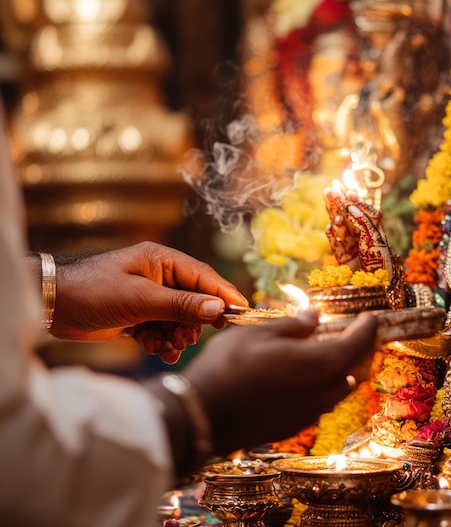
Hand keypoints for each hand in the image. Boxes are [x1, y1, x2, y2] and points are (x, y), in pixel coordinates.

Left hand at [51, 242, 248, 363]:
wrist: (50, 306)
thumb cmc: (93, 291)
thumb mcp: (141, 299)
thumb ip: (182, 304)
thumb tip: (219, 309)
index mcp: (163, 261)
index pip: (204, 277)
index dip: (224, 294)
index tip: (243, 313)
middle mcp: (159, 277)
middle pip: (194, 300)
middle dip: (194, 322)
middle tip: (188, 337)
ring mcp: (148, 297)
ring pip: (179, 318)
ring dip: (177, 335)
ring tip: (168, 348)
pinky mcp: (137, 316)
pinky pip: (162, 329)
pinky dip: (162, 341)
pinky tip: (155, 349)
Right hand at [184, 309, 377, 454]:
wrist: (201, 415)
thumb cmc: (230, 365)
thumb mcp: (261, 332)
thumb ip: (295, 325)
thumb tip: (315, 318)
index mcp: (319, 364)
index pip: (356, 344)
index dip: (367, 328)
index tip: (372, 316)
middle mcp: (322, 393)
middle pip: (355, 369)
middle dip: (362, 349)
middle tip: (360, 332)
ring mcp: (309, 413)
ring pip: (340, 389)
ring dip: (345, 368)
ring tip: (337, 350)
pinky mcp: (293, 426)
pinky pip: (322, 402)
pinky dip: (327, 384)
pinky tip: (312, 375)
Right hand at [324, 184, 393, 275]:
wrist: (379, 287)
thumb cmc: (383, 261)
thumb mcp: (375, 237)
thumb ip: (363, 220)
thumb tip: (350, 204)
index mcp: (374, 230)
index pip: (362, 211)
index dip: (356, 200)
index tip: (348, 190)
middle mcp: (362, 236)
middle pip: (348, 216)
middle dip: (339, 202)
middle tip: (330, 187)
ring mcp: (352, 247)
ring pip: (340, 227)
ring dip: (335, 216)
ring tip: (333, 208)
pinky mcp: (344, 259)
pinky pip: (335, 244)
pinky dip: (332, 235)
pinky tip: (330, 226)